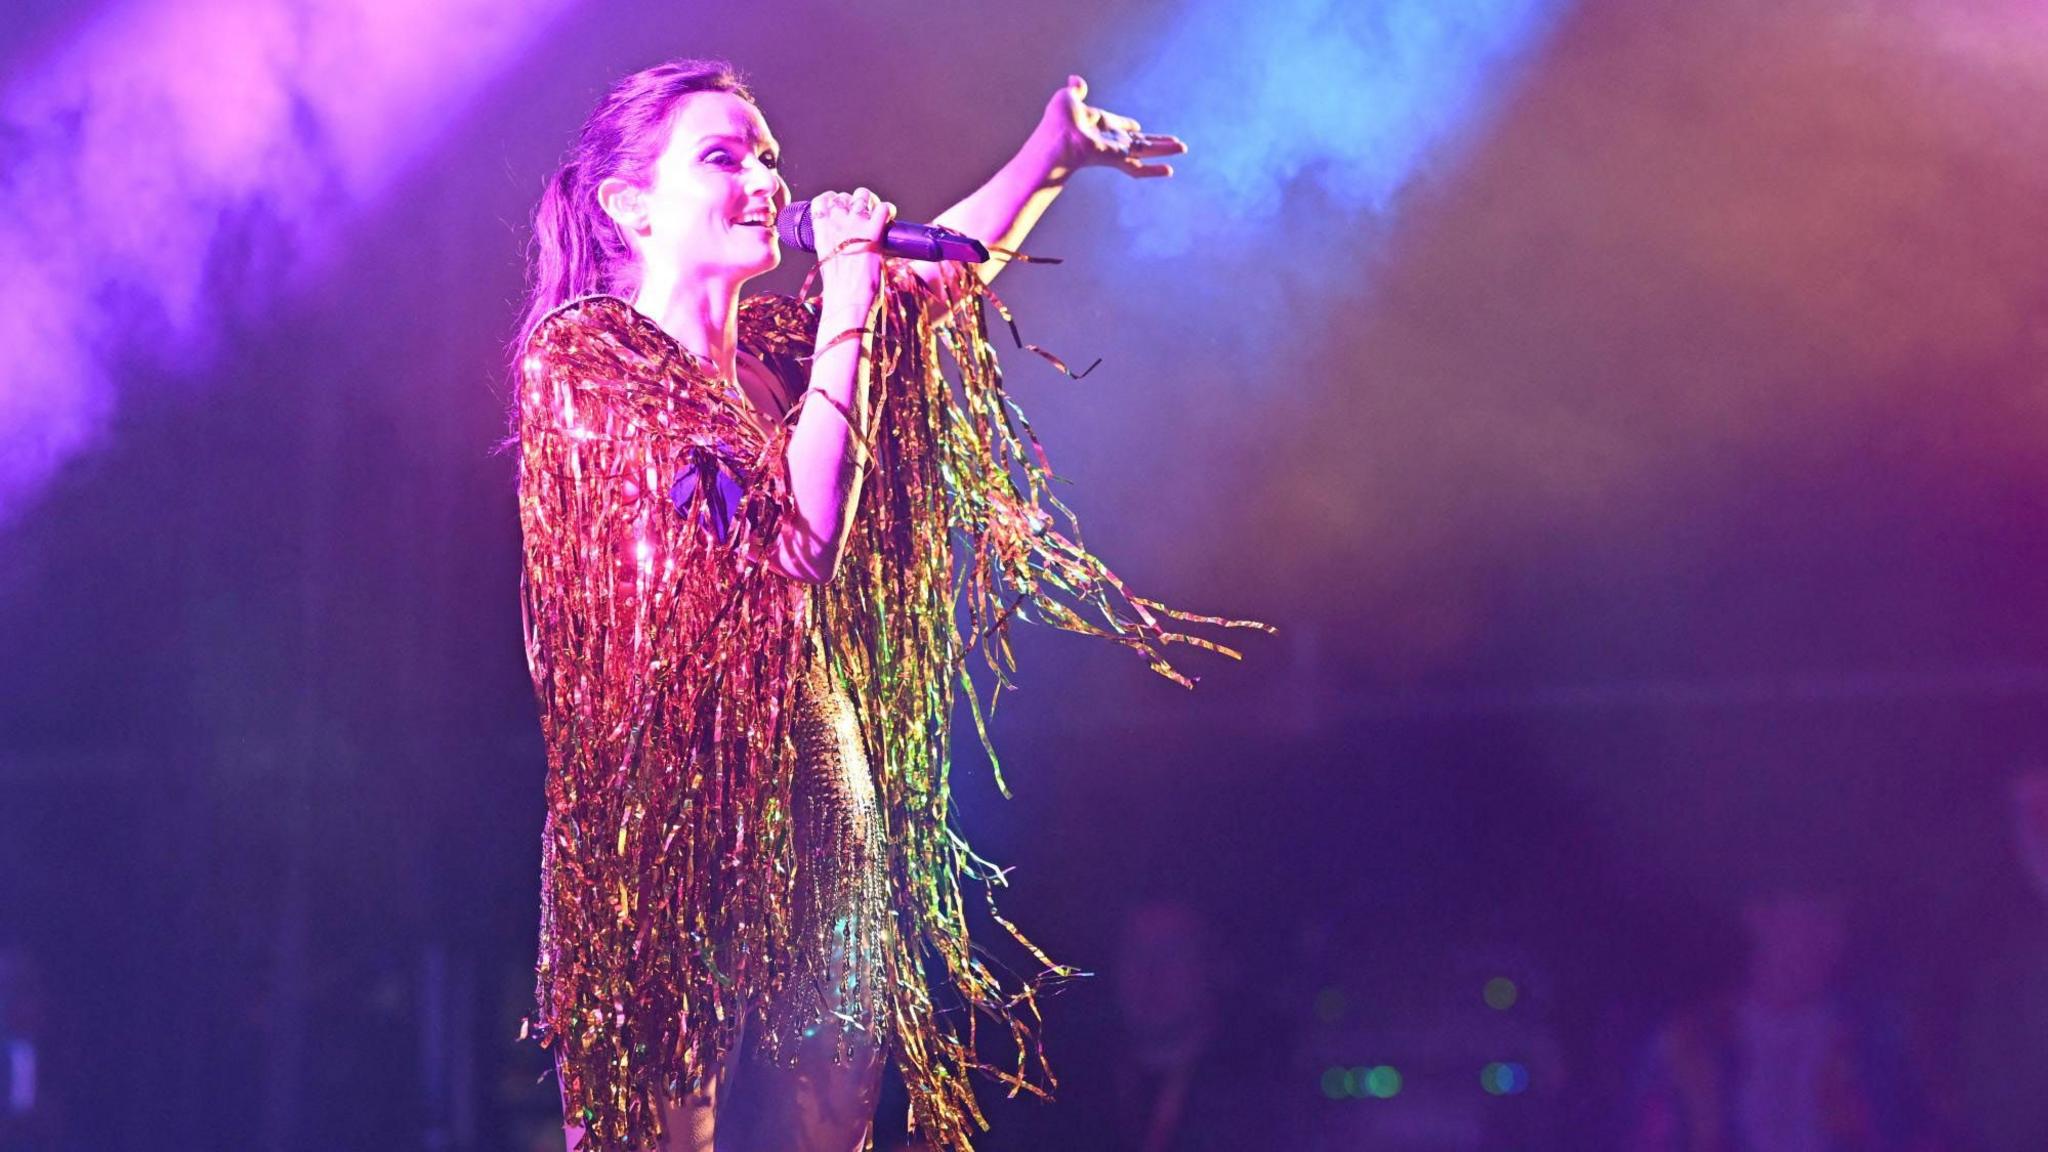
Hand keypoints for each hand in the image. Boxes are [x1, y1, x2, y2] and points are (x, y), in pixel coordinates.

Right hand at [807, 187, 895, 290]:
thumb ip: (834, 249)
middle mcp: (836, 223)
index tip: (841, 206)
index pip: (822, 200)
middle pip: (844, 196)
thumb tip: (847, 249)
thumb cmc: (838, 290)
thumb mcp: (827, 263)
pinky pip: (883, 208)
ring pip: (862, 196)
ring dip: (870, 201)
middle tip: (863, 212)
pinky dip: (888, 208)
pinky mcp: (874, 232)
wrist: (847, 301)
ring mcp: (855, 226)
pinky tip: (890, 215)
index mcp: (821, 231)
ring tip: (876, 211)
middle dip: (854, 200)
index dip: (834, 199)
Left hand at [1041, 75, 1186, 180]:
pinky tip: (1169, 170)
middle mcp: (1110, 139)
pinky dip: (1154, 170)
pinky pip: (1139, 168)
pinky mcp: (1118, 159)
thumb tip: (1075, 79)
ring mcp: (1115, 151)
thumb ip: (1076, 90)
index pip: (1118, 125)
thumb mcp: (1068, 98)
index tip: (1136, 126)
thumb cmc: (1057, 121)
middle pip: (1138, 141)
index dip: (1126, 124)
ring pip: (1146, 152)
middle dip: (1157, 141)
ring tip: (1183, 147)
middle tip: (1174, 141)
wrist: (1056, 138)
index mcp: (1099, 125)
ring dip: (1165, 149)